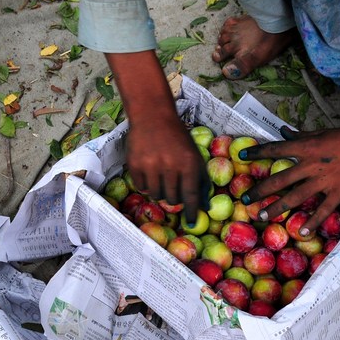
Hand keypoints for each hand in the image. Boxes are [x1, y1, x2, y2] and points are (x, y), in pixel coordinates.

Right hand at [106, 50, 209, 221]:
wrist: (153, 116)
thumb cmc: (178, 138)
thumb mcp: (195, 155)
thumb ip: (201, 179)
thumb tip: (205, 205)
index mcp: (188, 164)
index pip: (191, 195)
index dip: (191, 211)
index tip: (191, 222)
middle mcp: (170, 166)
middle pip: (172, 198)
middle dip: (174, 198)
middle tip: (173, 189)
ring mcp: (150, 166)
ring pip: (156, 195)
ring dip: (160, 191)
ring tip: (161, 178)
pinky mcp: (135, 165)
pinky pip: (142, 187)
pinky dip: (147, 184)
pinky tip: (150, 172)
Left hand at [239, 101, 339, 233]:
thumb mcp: (322, 134)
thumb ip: (301, 137)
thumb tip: (283, 132)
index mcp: (307, 147)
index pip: (277, 149)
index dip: (258, 151)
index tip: (242, 155)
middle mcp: (312, 164)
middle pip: (280, 179)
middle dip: (261, 190)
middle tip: (245, 199)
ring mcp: (325, 179)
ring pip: (296, 196)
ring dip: (277, 207)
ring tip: (262, 216)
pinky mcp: (339, 191)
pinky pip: (323, 209)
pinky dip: (312, 222)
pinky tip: (301, 231)